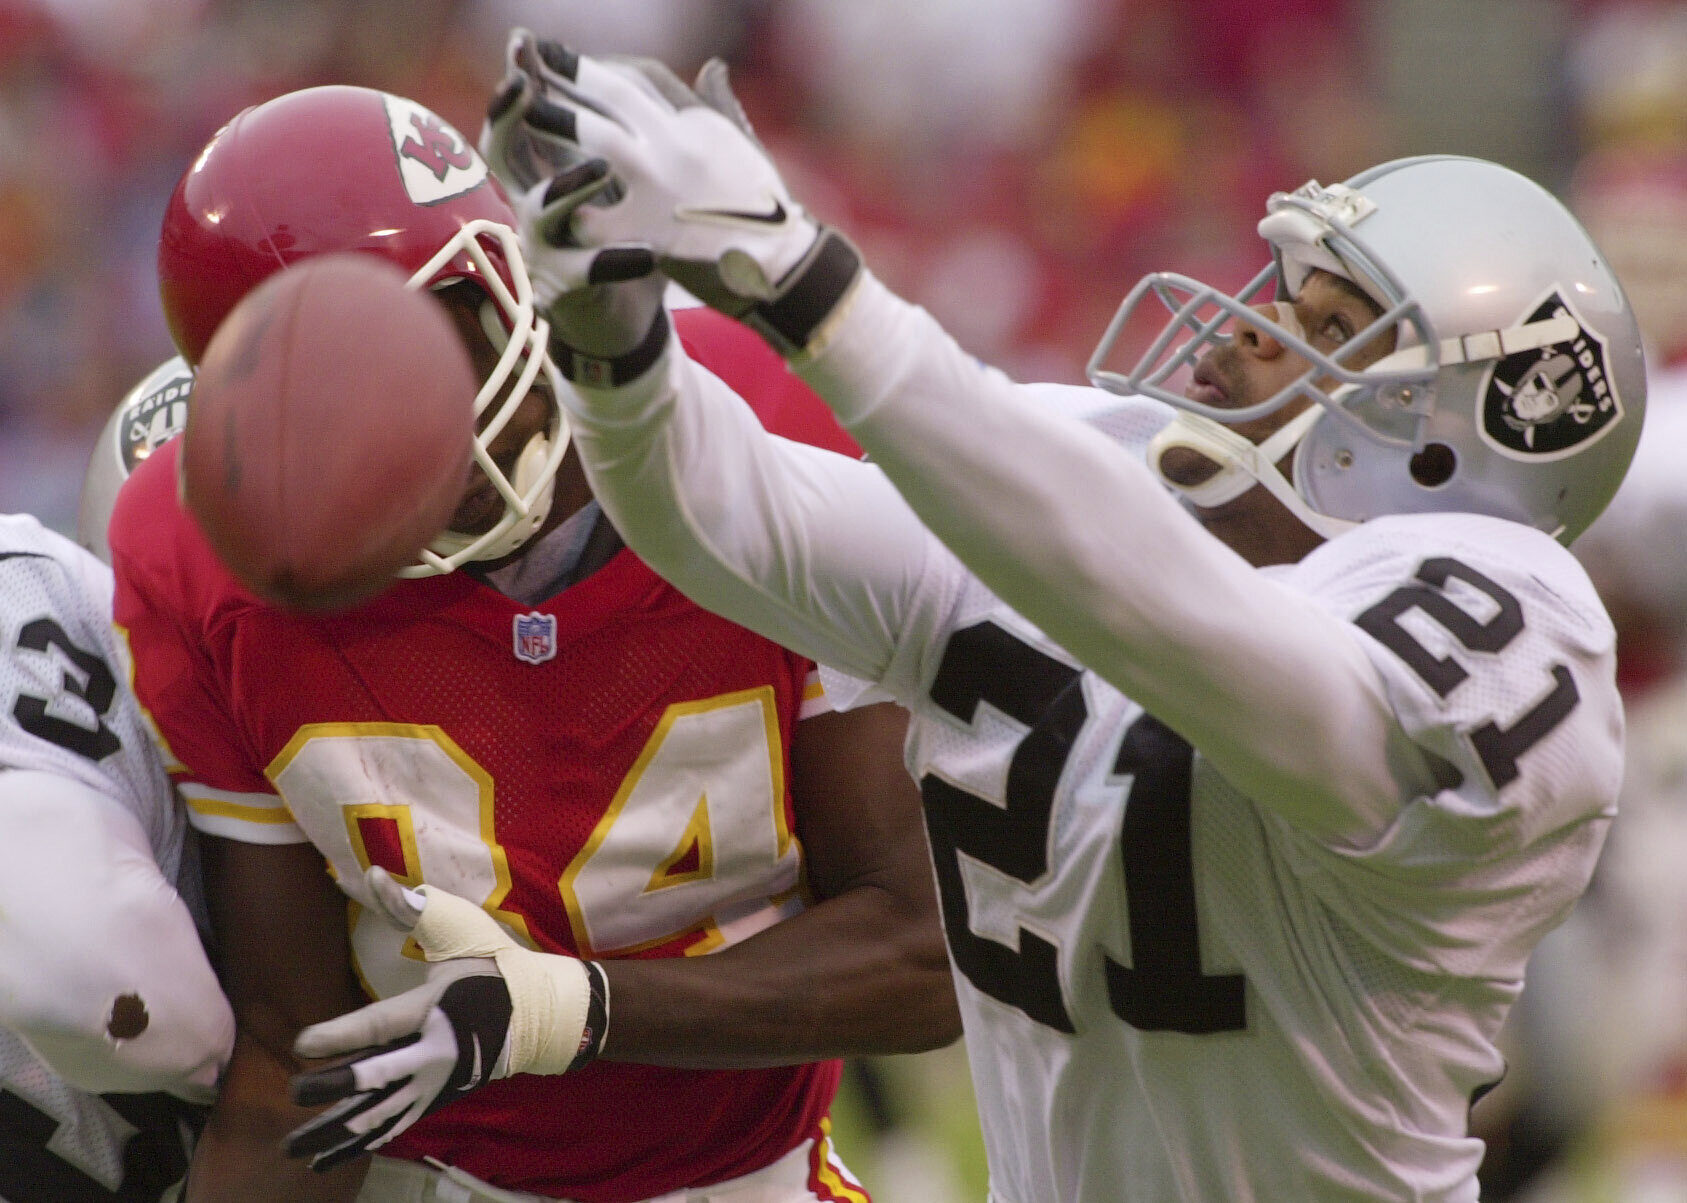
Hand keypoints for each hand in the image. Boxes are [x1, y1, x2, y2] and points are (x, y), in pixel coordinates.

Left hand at [283, 867, 606, 1170]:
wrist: (540, 1012)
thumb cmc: (494, 964)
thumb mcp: (457, 928)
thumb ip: (407, 907)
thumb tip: (369, 875)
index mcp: (436, 1008)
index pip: (381, 1024)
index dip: (341, 1034)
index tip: (303, 1043)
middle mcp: (435, 1051)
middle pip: (377, 1078)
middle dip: (333, 1089)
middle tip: (294, 1093)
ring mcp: (436, 1082)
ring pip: (379, 1115)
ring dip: (335, 1133)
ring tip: (292, 1147)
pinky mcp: (436, 1099)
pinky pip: (392, 1127)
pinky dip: (357, 1146)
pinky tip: (325, 1160)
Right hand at [481, 30, 667, 378]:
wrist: (627, 319)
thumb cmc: (622, 238)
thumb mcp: (619, 183)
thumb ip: (616, 135)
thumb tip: (624, 75)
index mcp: (539, 177)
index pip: (518, 122)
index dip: (515, 85)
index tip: (521, 45)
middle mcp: (528, 209)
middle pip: (501, 156)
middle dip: (508, 119)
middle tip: (525, 87)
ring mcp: (541, 250)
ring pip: (540, 212)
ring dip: (568, 185)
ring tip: (601, 167)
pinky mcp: (564, 291)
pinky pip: (587, 273)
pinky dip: (616, 261)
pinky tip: (645, 254)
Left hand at [482, 30, 861, 357]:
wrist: (787, 267)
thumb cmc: (769, 211)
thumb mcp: (747, 148)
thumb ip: (721, 106)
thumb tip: (714, 66)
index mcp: (699, 123)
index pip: (643, 78)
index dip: (601, 68)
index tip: (570, 62)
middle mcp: (679, 144)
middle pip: (614, 96)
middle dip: (568, 76)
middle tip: (529, 65)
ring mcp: (665, 186)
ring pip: (598, 139)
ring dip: (557, 121)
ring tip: (526, 110)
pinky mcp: (653, 231)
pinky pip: (600, 217)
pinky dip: (575, 209)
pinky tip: (548, 197)